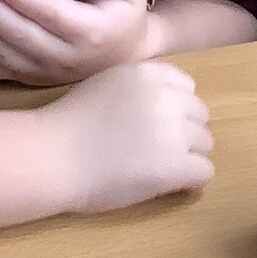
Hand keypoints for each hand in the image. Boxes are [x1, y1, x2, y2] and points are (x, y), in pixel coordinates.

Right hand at [46, 61, 214, 211]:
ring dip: (186, 157)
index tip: (150, 126)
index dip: (173, 110)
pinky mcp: (175, 165)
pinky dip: (188, 180)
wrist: (51, 157)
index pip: (187, 90)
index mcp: (150, 73)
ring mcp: (174, 131)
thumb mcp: (108, 84)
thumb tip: (170, 105)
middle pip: (200, 117)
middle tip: (151, 150)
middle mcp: (167, 97)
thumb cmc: (70, 124)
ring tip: (153, 168)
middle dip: (182, 133)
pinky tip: (162, 183)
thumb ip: (141, 88)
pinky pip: (204, 171)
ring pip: (205, 145)